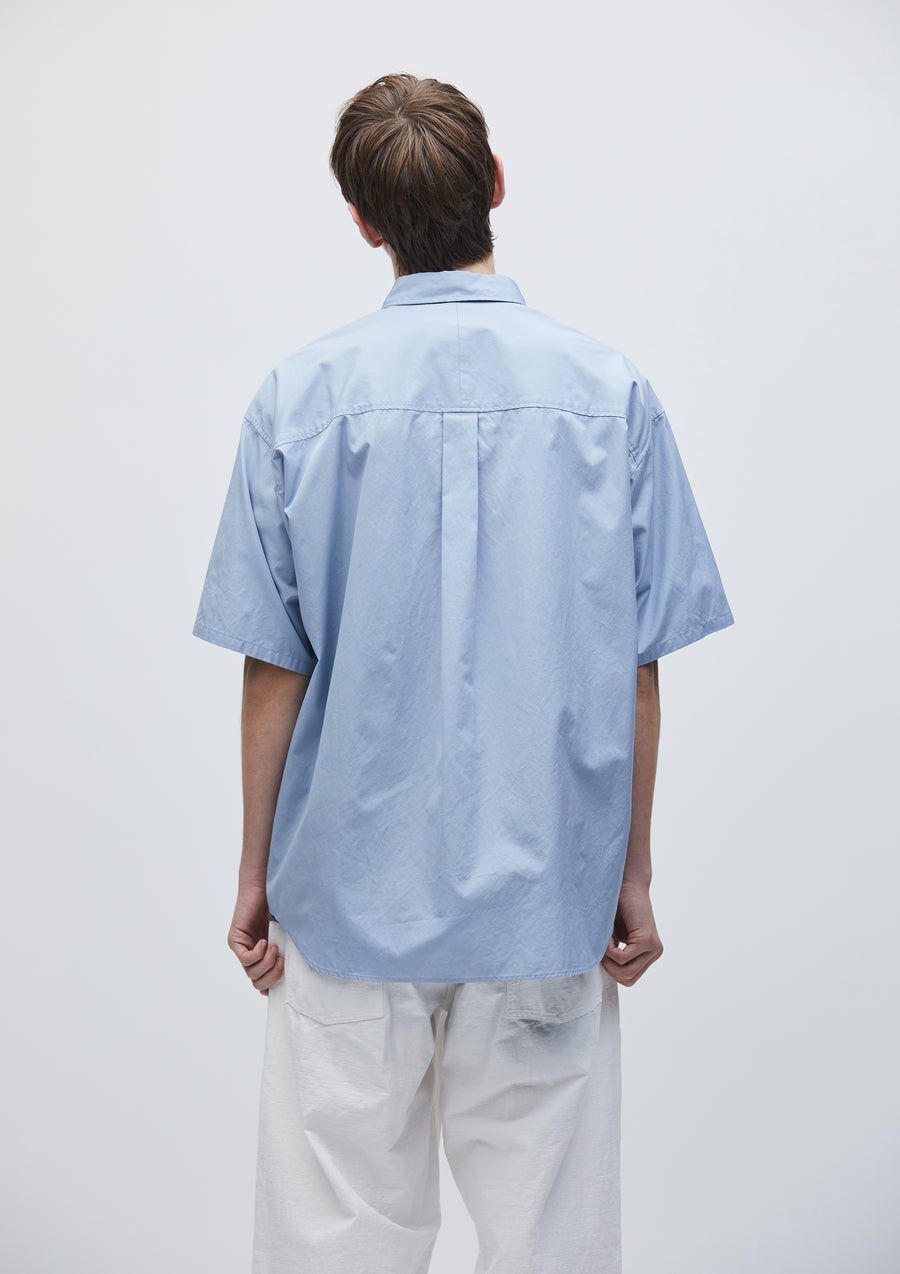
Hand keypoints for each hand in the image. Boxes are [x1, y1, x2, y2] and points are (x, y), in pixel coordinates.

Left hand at [227, 879, 284, 995]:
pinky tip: (266, 942)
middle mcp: (250, 954)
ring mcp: (241, 948)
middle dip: (272, 978)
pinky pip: (245, 959)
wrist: (264, 885)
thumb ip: (289, 949)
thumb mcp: (287, 933)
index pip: (263, 982)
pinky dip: (258, 954)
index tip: (289, 979)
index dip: (275, 986)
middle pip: (257, 982)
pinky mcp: (234, 940)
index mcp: (263, 955)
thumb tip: (303, 972)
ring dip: (267, 964)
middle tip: (283, 963)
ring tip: (276, 948)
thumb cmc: (278, 905)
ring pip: (251, 973)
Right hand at [601, 878, 662, 986]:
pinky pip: (623, 959)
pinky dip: (609, 951)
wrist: (627, 884)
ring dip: (609, 960)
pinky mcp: (647, 941)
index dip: (611, 970)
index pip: (629, 978)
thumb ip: (616, 955)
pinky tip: (608, 936)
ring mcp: (653, 948)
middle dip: (609, 968)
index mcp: (648, 955)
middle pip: (628, 979)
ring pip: (626, 972)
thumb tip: (602, 972)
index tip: (603, 952)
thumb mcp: (616, 937)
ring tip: (605, 941)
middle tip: (602, 948)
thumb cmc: (617, 907)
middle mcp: (654, 953)